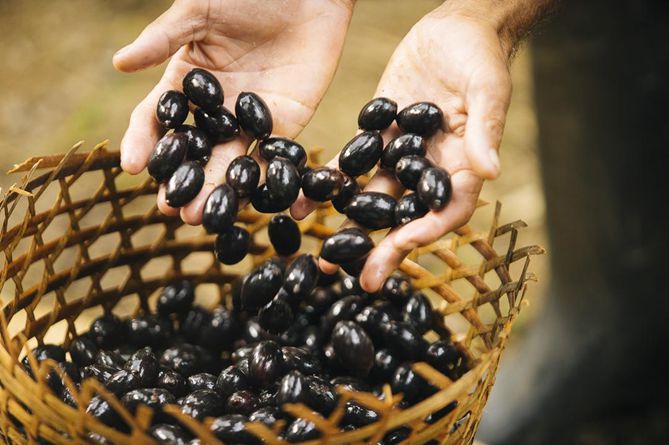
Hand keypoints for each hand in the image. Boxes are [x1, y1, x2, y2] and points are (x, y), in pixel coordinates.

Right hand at [114, 0, 352, 223]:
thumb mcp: (200, 10)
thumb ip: (164, 38)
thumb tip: (120, 63)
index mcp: (187, 81)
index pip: (158, 117)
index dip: (144, 140)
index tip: (132, 166)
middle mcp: (216, 108)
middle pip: (194, 149)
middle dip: (181, 179)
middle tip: (169, 208)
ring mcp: (250, 120)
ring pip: (230, 161)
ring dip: (216, 190)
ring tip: (200, 216)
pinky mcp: (286, 125)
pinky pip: (272, 158)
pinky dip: (264, 181)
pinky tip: (252, 203)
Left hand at [291, 9, 512, 291]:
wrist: (454, 26)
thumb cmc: (480, 55)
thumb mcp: (487, 89)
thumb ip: (484, 131)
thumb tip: (491, 172)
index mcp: (462, 164)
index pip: (447, 211)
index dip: (425, 232)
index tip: (398, 248)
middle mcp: (430, 168)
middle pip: (407, 218)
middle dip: (384, 249)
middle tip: (359, 280)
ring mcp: (401, 155)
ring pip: (375, 200)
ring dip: (351, 228)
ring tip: (324, 257)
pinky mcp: (377, 136)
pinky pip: (353, 166)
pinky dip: (330, 185)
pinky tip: (304, 203)